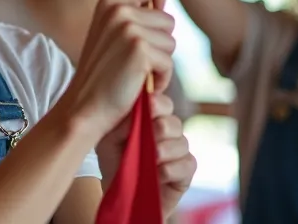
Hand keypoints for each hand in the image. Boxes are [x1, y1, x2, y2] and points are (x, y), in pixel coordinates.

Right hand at [60, 0, 175, 134]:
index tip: (154, 25)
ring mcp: (128, 28)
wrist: (84, 108)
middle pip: (168, 18)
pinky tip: (140, 86)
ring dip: (161, 63)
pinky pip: (169, 63)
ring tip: (136, 74)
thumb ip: (130, 15)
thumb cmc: (101, 75)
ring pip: (171, 41)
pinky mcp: (140, 49)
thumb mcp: (110, 35)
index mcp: (108, 2)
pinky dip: (161, 79)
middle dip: (160, 43)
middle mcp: (118, 9)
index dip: (161, 2)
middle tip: (136, 62)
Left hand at [96, 93, 196, 218]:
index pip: (163, 103)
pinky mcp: (186, 172)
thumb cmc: (115, 162)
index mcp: (151, 119)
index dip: (157, 104)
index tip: (148, 105)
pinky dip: (170, 169)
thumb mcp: (110, 140)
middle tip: (145, 138)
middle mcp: (169, 132)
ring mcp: (179, 151)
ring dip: (162, 151)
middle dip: (159, 129)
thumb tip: (137, 111)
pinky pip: (187, 164)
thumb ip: (123, 123)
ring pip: (182, 143)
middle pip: (174, 122)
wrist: (120, 194)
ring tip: (147, 160)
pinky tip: (156, 175)